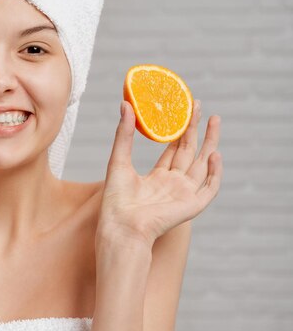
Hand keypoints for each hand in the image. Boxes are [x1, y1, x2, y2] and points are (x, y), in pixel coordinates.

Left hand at [97, 100, 222, 246]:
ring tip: (214, 119)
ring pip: (202, 165)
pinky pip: (209, 188)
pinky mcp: (191, 206)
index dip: (179, 130)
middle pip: (189, 152)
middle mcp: (172, 185)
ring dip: (210, 142)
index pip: (173, 150)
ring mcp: (183, 195)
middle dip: (195, 129)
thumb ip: (124, 134)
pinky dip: (215, 172)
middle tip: (198, 105)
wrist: (122, 227)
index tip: (183, 109)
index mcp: (156, 179)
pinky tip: (214, 154)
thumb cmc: (116, 201)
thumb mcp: (118, 161)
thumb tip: (125, 104)